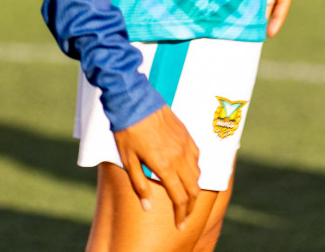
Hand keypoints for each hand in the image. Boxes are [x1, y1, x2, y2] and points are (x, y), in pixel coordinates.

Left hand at [112, 106, 200, 229]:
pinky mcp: (186, 134)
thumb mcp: (128, 160)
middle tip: (186, 215)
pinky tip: (187, 170)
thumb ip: (139, 184)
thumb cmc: (127, 130)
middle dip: (191, 206)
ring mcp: (185, 145)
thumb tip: (148, 207)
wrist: (133, 100)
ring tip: (186, 195)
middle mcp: (179, 157)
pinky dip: (195, 168)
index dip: (182, 215)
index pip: (180, 198)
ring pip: (198, 173)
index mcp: (164, 166)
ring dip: (194, 187)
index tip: (180, 225)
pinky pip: (196, 156)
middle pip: (194, 189)